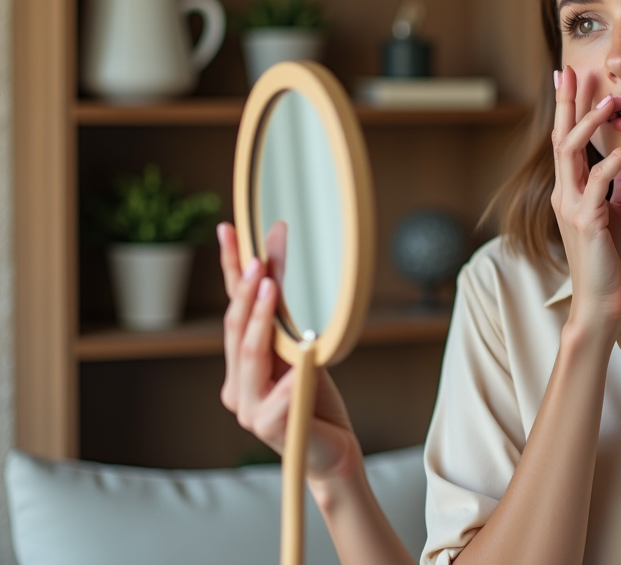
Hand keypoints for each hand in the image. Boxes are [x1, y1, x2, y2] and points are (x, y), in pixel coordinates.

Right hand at [217, 221, 360, 482]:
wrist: (333, 450)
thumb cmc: (316, 399)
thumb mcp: (302, 349)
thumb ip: (285, 318)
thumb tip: (276, 266)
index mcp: (241, 364)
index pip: (232, 308)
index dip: (228, 269)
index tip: (229, 230)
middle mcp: (236, 384)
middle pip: (235, 328)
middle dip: (243, 289)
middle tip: (254, 257)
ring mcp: (248, 406)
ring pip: (249, 353)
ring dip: (259, 317)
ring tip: (268, 284)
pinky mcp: (270, 424)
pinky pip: (282, 389)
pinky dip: (294, 369)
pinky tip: (305, 351)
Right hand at [550, 66, 620, 337]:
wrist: (605, 302)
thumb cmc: (613, 260)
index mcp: (570, 191)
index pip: (565, 141)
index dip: (567, 108)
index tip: (569, 76)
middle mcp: (564, 194)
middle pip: (560, 138)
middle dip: (566, 102)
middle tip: (570, 69)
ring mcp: (572, 207)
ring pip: (571, 154)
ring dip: (590, 124)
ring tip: (610, 99)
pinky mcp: (588, 222)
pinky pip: (601, 183)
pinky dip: (617, 161)